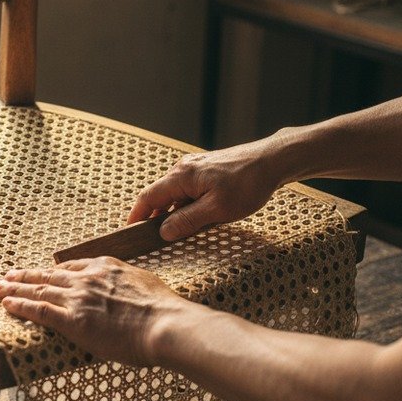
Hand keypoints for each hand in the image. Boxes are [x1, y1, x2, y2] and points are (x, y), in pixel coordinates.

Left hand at [0, 257, 194, 366]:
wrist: (165, 324)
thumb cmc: (163, 310)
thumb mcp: (144, 282)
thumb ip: (127, 282)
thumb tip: (127, 289)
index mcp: (105, 267)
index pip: (71, 267)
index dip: (52, 270)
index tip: (41, 272)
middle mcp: (87, 279)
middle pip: (48, 274)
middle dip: (25, 275)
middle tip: (6, 275)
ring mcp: (77, 298)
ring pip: (38, 289)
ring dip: (14, 288)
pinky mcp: (72, 319)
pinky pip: (39, 310)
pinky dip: (20, 305)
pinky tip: (6, 303)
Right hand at [127, 137, 289, 240]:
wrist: (273, 160)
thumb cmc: (248, 184)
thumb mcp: (217, 210)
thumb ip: (187, 221)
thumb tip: (163, 232)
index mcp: (181, 176)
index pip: (147, 197)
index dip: (136, 217)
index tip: (129, 233)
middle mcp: (182, 169)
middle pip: (159, 196)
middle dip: (154, 217)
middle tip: (154, 240)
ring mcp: (194, 167)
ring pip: (175, 194)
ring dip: (174, 212)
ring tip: (180, 232)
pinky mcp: (205, 170)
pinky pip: (187, 190)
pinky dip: (186, 205)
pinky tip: (198, 217)